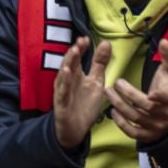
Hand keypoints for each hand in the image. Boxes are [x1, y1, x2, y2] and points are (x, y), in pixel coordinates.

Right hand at [52, 36, 112, 150]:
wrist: (76, 129)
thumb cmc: (84, 104)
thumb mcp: (96, 82)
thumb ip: (100, 63)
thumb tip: (106, 43)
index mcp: (76, 75)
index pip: (77, 58)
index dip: (81, 48)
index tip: (86, 38)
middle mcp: (68, 81)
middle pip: (69, 64)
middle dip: (74, 52)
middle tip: (81, 41)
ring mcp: (64, 92)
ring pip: (64, 75)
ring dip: (68, 63)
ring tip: (74, 51)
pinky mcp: (62, 104)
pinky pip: (62, 92)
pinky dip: (64, 82)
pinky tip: (67, 73)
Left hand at [107, 39, 167, 144]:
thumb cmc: (167, 90)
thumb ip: (167, 57)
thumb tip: (164, 40)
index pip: (167, 96)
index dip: (160, 96)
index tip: (151, 94)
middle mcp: (164, 113)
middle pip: (146, 106)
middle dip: (130, 95)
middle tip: (116, 83)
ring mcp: (154, 126)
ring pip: (135, 117)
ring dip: (120, 105)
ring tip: (108, 93)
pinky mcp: (145, 136)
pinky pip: (131, 131)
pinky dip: (121, 122)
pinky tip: (112, 112)